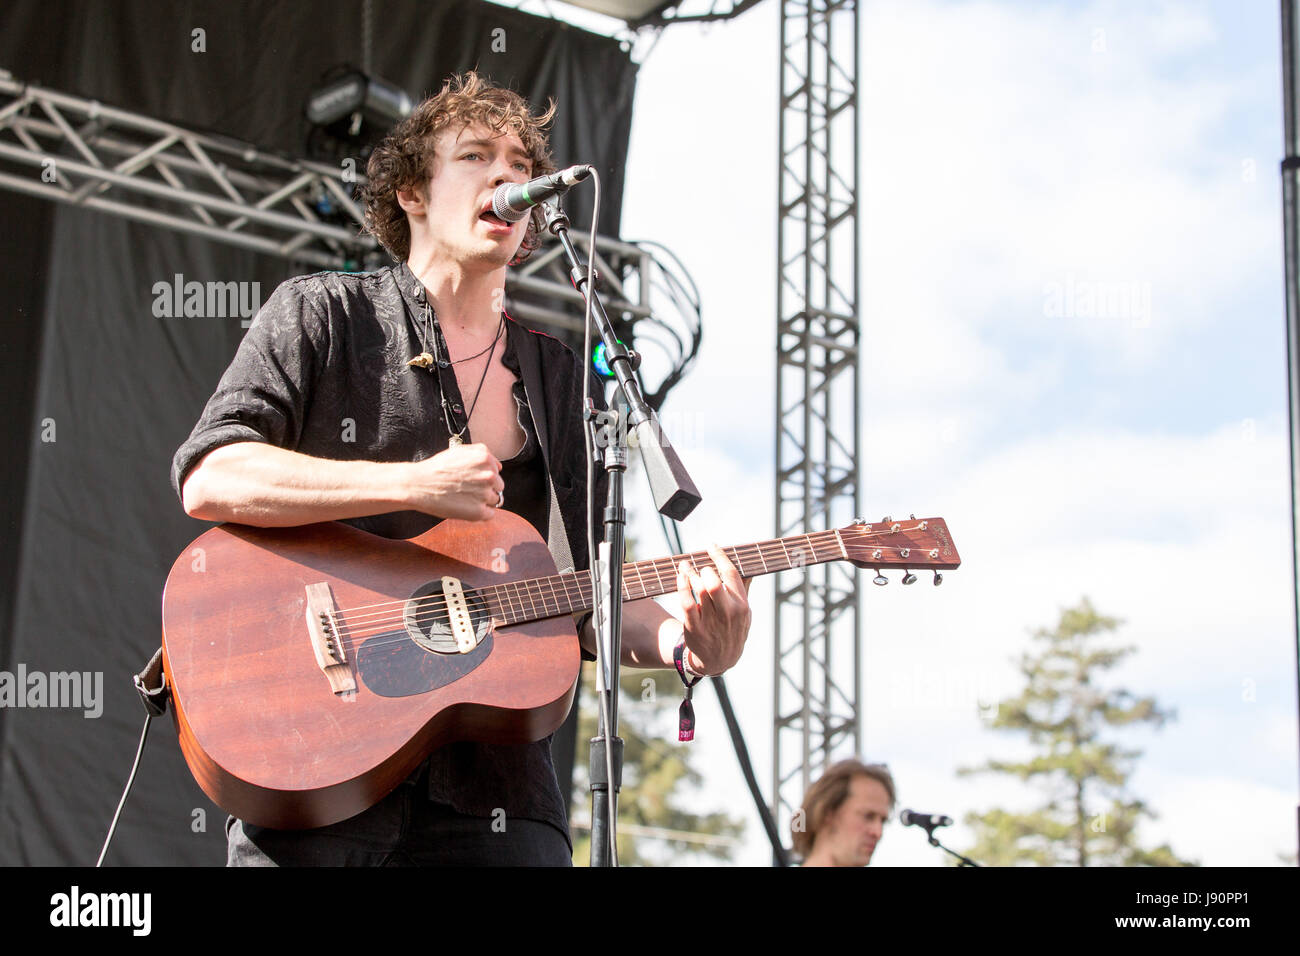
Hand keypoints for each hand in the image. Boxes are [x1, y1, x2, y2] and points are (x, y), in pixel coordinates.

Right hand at [406, 442, 502, 520]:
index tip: (470, 480)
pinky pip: (490, 514)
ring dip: (483, 501)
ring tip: (464, 498)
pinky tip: (466, 508)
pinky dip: (480, 513)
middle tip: (466, 490)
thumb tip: (497, 466)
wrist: (418, 485)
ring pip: (495, 500)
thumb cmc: (436, 469)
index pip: (496, 471)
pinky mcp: (479, 512)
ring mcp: (485, 494)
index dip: (483, 476)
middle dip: (485, 488)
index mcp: (485, 458)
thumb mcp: (460, 451)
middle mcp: (489, 475)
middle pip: (498, 486)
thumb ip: (481, 454)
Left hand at [676, 545, 751, 675]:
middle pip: (714, 582)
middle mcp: (727, 612)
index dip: (720, 556)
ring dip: (690, 574)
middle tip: (700, 567)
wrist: (720, 660)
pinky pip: (686, 602)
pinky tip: (680, 578)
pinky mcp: (695, 627)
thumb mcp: (745, 613)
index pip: (731, 574)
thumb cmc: (733, 630)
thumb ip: (744, 590)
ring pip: (698, 590)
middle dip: (705, 569)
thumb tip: (748, 566)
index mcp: (742, 605)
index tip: (711, 546)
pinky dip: (681, 587)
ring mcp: (711, 621)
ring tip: (685, 567)